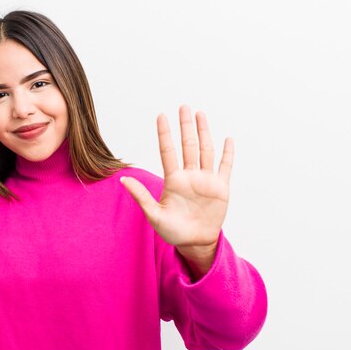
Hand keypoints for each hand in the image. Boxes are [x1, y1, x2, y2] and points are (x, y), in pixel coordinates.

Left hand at [120, 105, 233, 274]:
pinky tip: (228, 139)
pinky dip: (228, 154)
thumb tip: (123, 179)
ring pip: (205, 150)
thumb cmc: (172, 231)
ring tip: (200, 114)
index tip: (161, 115)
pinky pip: (225, 167)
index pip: (168, 151)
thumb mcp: (154, 215)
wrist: (194, 243)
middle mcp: (189, 176)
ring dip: (204, 132)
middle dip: (186, 126)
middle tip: (183, 106)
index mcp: (173, 180)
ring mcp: (206, 180)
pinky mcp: (221, 188)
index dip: (165, 134)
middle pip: (188, 145)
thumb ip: (141, 196)